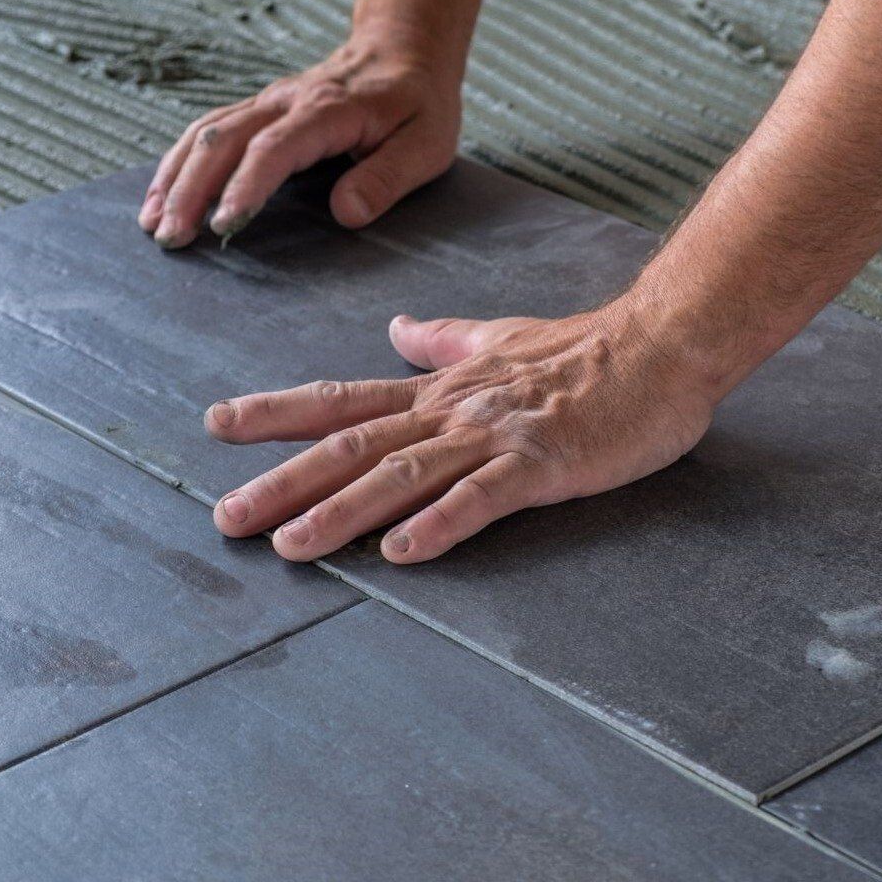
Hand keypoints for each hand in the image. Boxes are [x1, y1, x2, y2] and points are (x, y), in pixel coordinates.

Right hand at [138, 35, 460, 248]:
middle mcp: (285, 101)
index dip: (245, 187)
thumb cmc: (419, 102)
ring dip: (173, 177)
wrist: (405, 49)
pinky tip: (160, 194)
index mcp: (327, 111)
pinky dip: (178, 162)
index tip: (223, 226)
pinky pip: (207, 131)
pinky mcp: (258, 110)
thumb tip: (346, 213)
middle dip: (190, 190)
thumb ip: (387, 178)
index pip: (274, 149)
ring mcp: (266, 102)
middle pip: (222, 140)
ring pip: (204, 133)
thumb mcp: (426, 144)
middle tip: (171, 238)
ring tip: (151, 223)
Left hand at [205, 299, 719, 563]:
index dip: (278, 413)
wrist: (662, 347)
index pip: (345, 398)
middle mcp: (455, 410)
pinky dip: (440, 523)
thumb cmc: (589, 350)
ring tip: (290, 546)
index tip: (219, 425)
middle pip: (354, 445)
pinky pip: (482, 498)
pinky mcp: (542, 464)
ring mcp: (496, 437)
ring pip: (403, 473)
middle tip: (226, 518)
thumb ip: (444, 341)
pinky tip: (402, 552)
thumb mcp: (501, 337)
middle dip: (285, 482)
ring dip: (341, 511)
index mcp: (442, 388)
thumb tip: (398, 329)